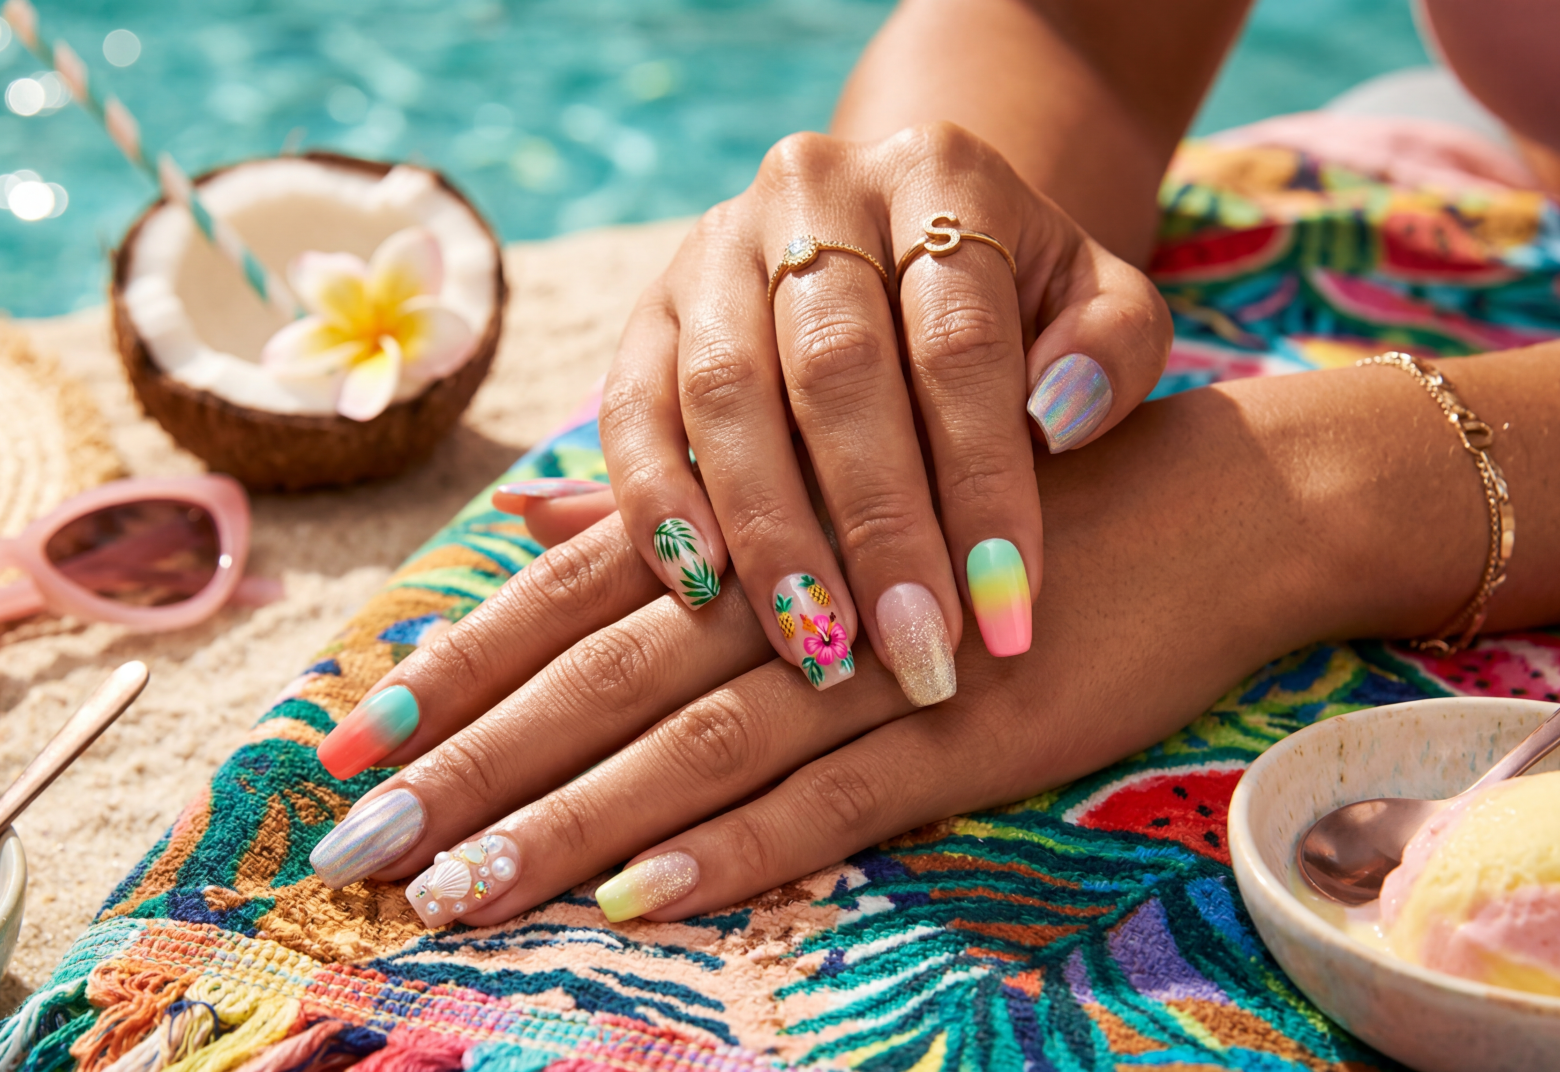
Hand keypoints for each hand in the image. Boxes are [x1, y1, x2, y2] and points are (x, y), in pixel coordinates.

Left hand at [312, 346, 1559, 922]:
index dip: (461, 662)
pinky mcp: (961, 743)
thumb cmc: (1001, 483)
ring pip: (683, 750)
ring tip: (453, 888)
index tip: (356, 729)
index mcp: (757, 525)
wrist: (1204, 495)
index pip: (570, 597)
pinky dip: (724, 850)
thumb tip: (546, 534)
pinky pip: (822, 807)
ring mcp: (875, 669)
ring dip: (561, 823)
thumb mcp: (841, 480)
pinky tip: (632, 895)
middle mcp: (793, 590)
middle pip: (596, 681)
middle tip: (355, 837)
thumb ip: (694, 515)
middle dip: (471, 763)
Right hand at [600, 122, 1170, 708]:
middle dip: (876, 525)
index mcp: (941, 174)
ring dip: (768, 532)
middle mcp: (813, 189)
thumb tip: (1054, 420)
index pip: (961, 340)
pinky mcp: (649, 310)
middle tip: (913, 651)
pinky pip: (632, 410)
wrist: (910, 239)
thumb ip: (1110, 352)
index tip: (1009, 609)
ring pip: (726, 392)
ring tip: (815, 646)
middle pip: (836, 368)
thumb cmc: (1021, 304)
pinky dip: (657, 503)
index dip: (984, 481)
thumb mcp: (1099, 304)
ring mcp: (716, 247)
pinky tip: (700, 590)